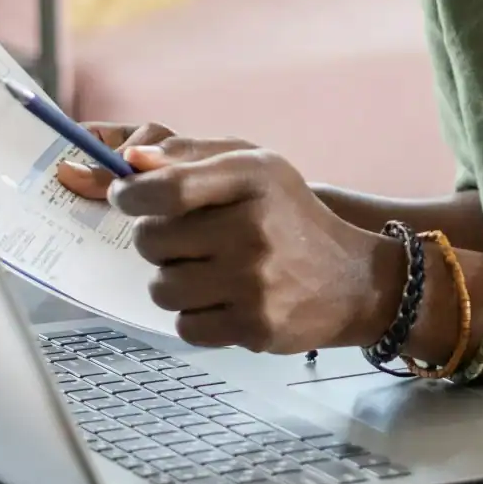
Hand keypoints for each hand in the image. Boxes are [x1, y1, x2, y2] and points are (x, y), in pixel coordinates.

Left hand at [61, 127, 401, 354]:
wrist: (354, 280)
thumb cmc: (291, 217)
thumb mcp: (253, 167)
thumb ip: (189, 157)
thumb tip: (129, 160)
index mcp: (252, 178)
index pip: (167, 188)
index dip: (132, 195)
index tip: (128, 198)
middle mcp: (254, 228)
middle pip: (152, 241)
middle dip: (158, 241)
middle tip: (189, 240)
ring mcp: (254, 282)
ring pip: (162, 288)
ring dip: (174, 281)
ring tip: (208, 272)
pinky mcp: (254, 326)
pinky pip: (184, 326)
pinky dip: (195, 317)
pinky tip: (223, 301)